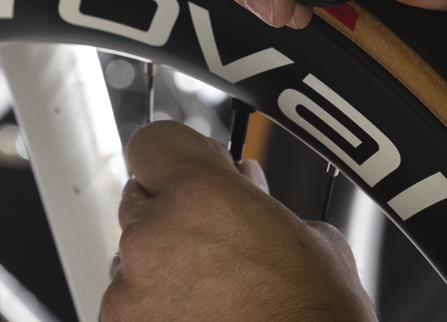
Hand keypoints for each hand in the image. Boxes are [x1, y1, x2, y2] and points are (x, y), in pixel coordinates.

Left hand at [101, 121, 376, 321]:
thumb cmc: (318, 319)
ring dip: (162, 264)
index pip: (153, 141)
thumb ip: (257, 199)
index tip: (197, 167)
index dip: (178, 155)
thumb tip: (242, 182)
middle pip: (140, 199)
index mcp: (198, 194)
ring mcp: (130, 287)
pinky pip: (128, 302)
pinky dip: (155, 307)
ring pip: (131, 256)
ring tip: (213, 293)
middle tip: (216, 240)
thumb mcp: (310, 240)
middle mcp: (152, 234)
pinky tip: (198, 317)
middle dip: (173, 214)